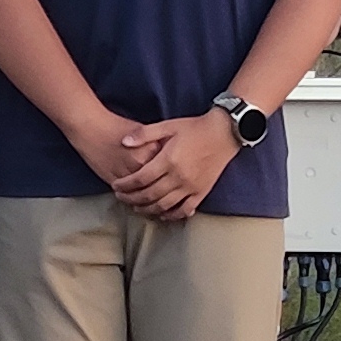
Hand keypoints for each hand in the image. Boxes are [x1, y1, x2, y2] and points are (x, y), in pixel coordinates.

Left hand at [101, 111, 236, 223]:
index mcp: (168, 160)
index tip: (116, 186)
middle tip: (121, 198)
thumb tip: (124, 141)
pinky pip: (184, 209)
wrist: (224, 133)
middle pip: (149, 195)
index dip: (125, 185)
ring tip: (136, 207)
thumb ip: (145, 134)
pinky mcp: (201, 192)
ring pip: (164, 205)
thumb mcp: (168, 125)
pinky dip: (171, 215)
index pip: (140, 179)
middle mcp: (179, 177)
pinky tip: (162, 214)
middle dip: (132, 199)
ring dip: (147, 209)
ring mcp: (191, 187)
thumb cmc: (195, 127)